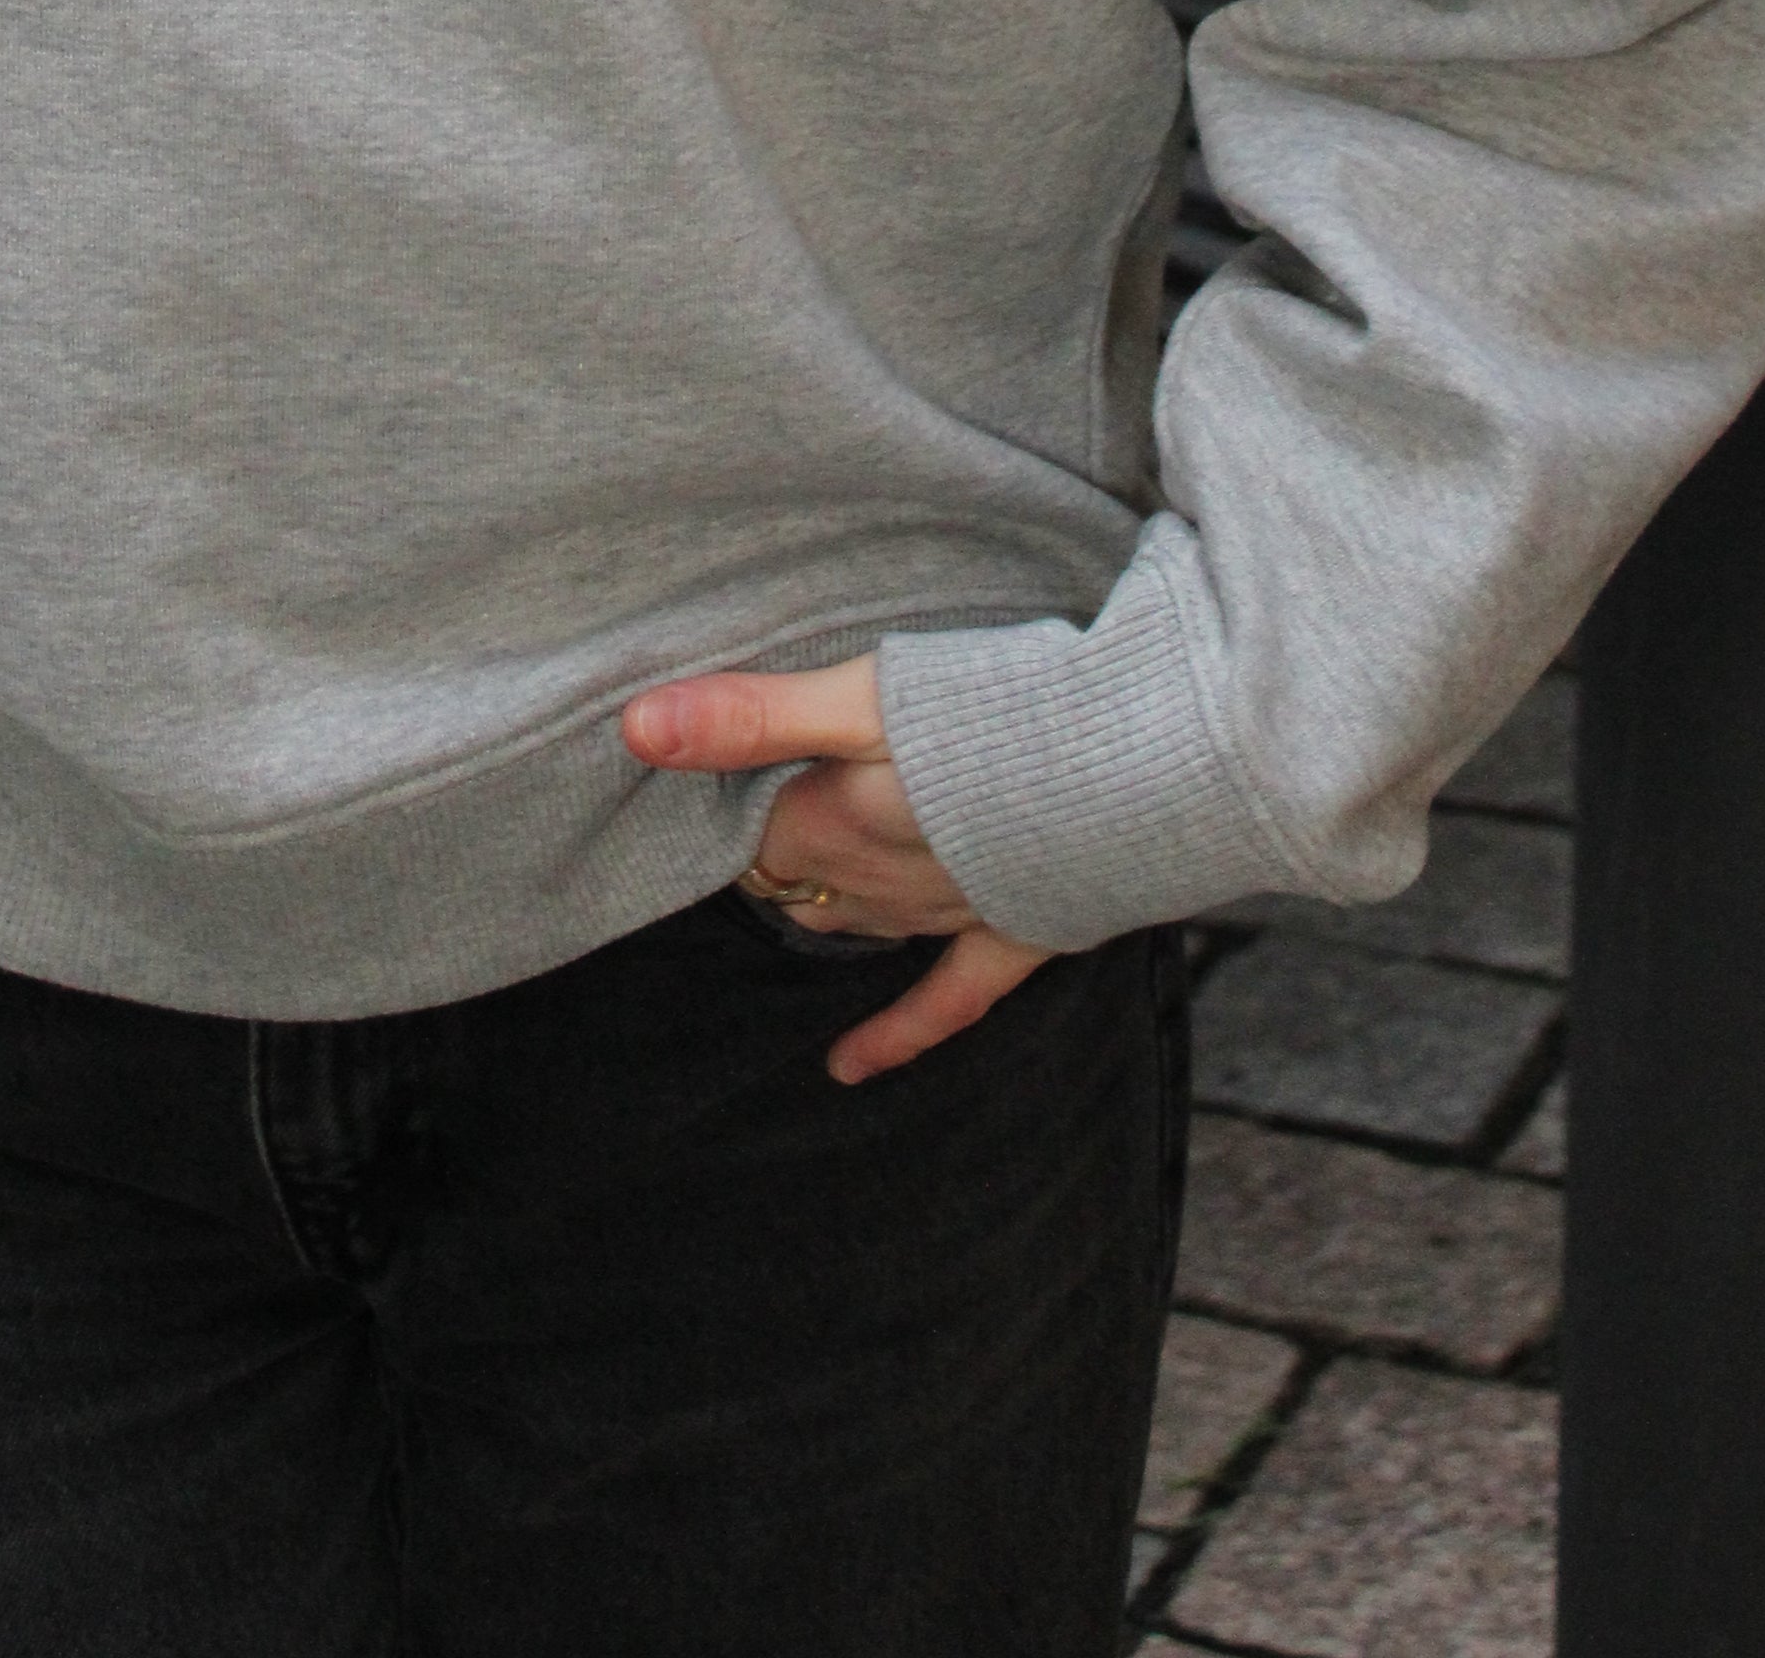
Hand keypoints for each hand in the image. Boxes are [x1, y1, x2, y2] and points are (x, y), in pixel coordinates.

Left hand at [623, 652, 1050, 1084]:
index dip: (721, 804)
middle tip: (751, 825)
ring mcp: (942, 917)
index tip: (701, 791)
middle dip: (774, 853)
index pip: (743, 827)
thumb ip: (749, 714)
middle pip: (796, 874)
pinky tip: (848, 1069)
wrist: (1129, 775)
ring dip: (826, 909)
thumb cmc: (992, 720)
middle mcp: (873, 882)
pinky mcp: (1011, 938)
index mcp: (828, 823)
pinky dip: (892, 1038)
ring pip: (855, 922)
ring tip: (798, 890)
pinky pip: (942, 1004)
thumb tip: (636, 728)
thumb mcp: (859, 695)